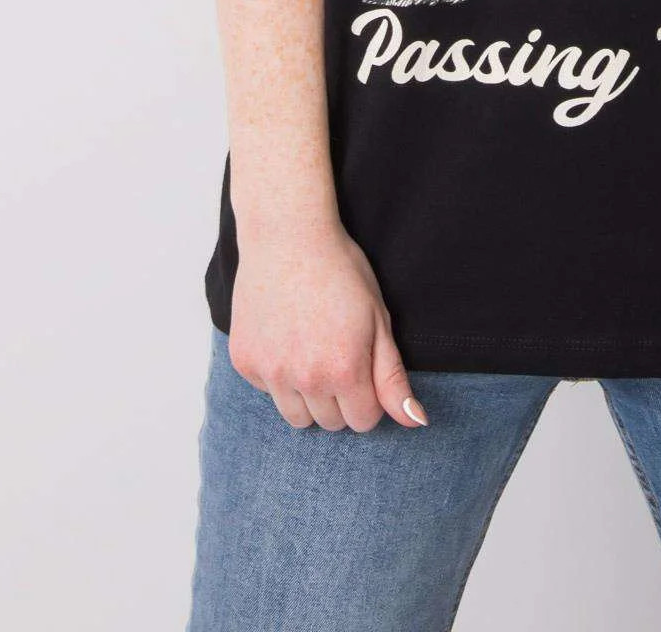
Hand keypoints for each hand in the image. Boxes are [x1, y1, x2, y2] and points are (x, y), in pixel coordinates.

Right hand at [227, 224, 428, 432]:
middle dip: (340, 398)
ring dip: (308, 396)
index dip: (368, 396)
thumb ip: (393, 377)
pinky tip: (285, 337)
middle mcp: (306, 379)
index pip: (363, 422)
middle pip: (331, 423)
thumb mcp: (378, 319)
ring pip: (297, 418)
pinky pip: (268, 391)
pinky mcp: (245, 362)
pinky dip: (278, 375)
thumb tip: (415, 422)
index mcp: (345, 370)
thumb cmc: (340, 271)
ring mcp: (270, 373)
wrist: (287, 236)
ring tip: (311, 352)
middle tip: (336, 353)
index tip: (362, 366)